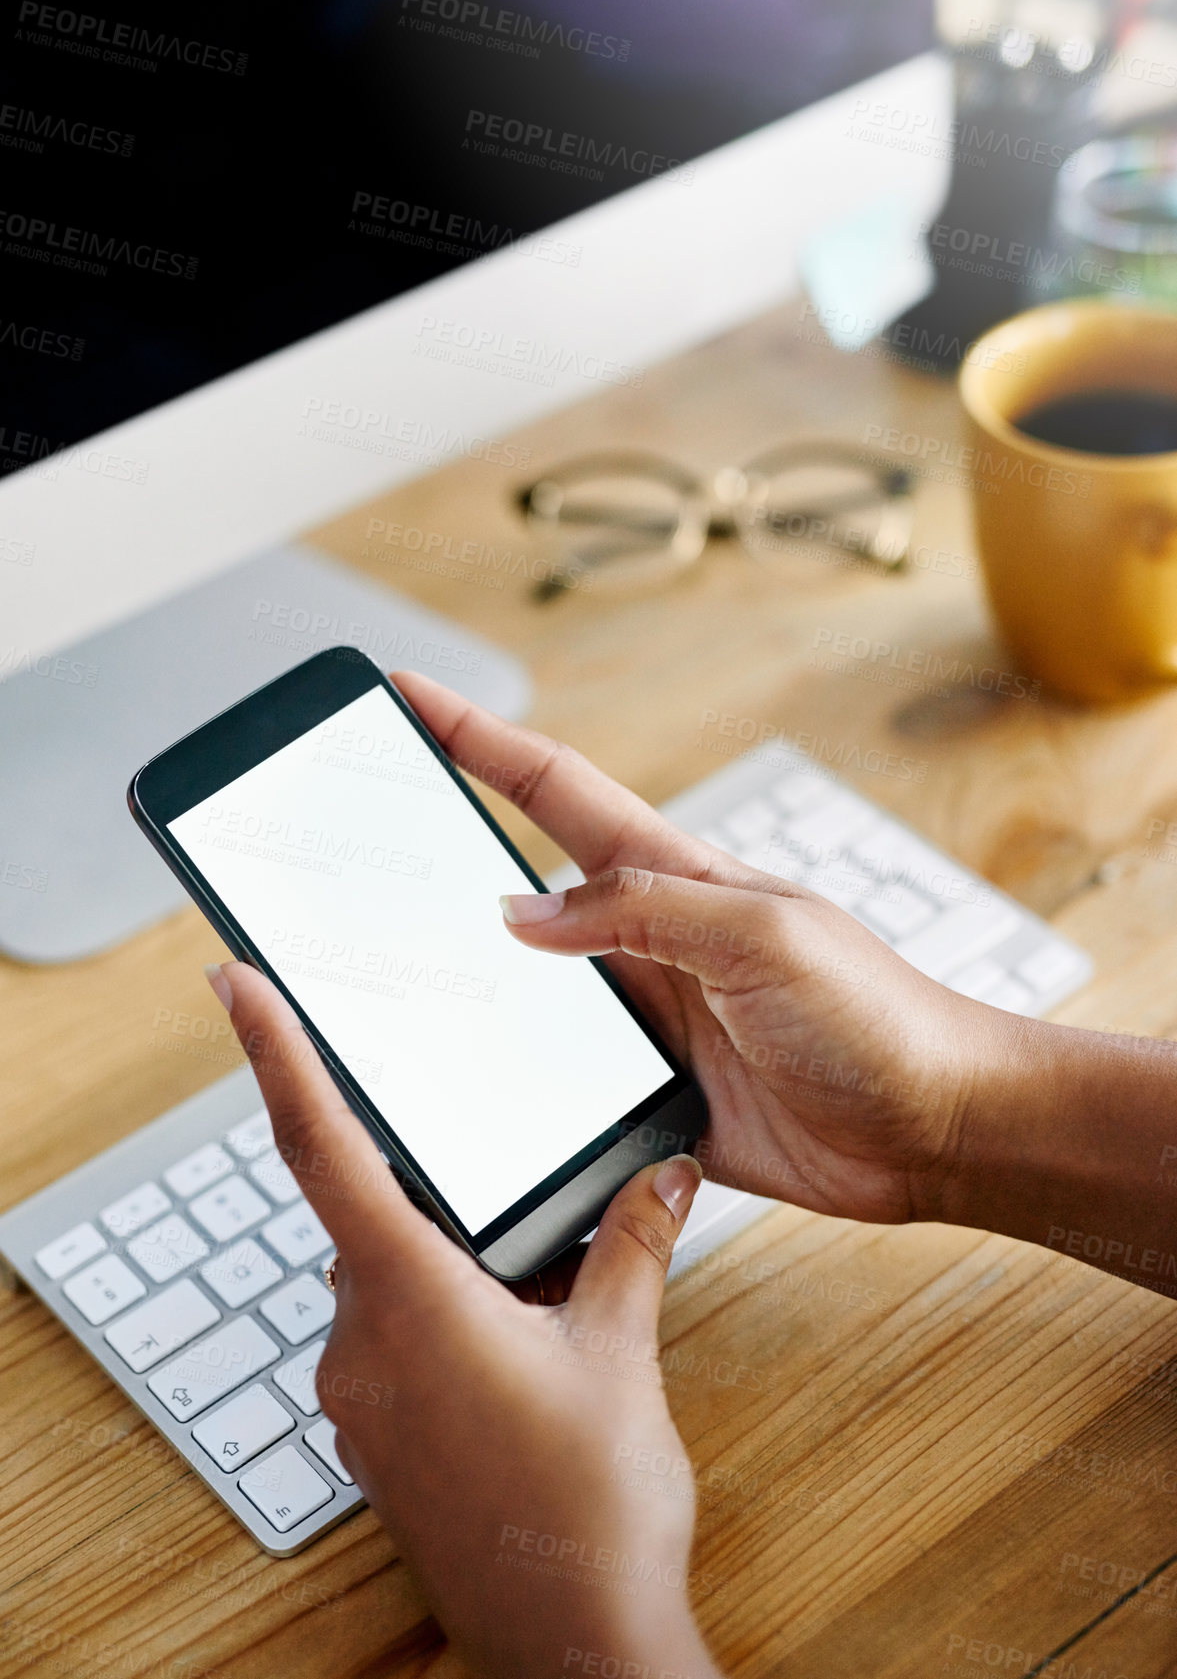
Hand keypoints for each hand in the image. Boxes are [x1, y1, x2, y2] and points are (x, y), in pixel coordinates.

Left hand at [210, 961, 722, 1678]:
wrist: (575, 1648)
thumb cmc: (593, 1509)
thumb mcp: (621, 1354)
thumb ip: (631, 1245)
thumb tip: (665, 1172)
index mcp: (409, 1298)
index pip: (323, 1149)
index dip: (276, 1055)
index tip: (238, 986)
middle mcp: (360, 1343)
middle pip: (365, 1211)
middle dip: (423, 1173)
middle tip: (478, 1144)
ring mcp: (360, 1399)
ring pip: (384, 1275)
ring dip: (443, 1252)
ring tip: (532, 1276)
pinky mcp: (378, 1438)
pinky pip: (389, 1335)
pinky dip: (438, 1307)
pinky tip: (514, 1332)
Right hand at [392, 670, 1010, 1225]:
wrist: (935, 1126)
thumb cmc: (877, 1014)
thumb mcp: (762, 936)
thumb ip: (643, 913)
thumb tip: (520, 914)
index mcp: (672, 876)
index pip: (552, 788)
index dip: (476, 738)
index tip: (405, 691)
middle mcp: (645, 938)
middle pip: (518, 880)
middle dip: (436, 847)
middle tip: (355, 826)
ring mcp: (644, 1015)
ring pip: (524, 983)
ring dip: (461, 971)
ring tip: (379, 963)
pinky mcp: (648, 1090)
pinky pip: (558, 1073)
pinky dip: (507, 1071)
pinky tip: (462, 1080)